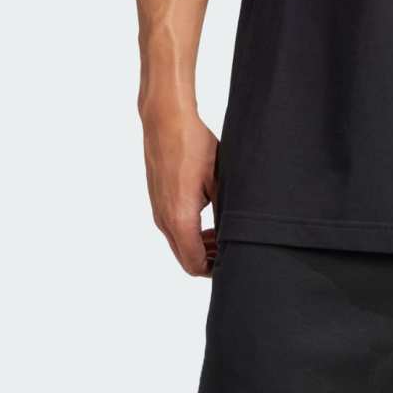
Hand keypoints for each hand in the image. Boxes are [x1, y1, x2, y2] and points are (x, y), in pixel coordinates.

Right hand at [141, 108, 219, 275]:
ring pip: (178, 244)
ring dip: (199, 246)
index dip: (214, 270)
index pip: (194, 264)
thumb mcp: (218, 180)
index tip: (233, 262)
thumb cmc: (193, 146)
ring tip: (221, 234)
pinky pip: (172, 229)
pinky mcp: (158, 201)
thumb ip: (224, 212)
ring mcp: (158, 211)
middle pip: (185, 259)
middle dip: (209, 259)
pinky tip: (208, 219)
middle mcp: (164, 220)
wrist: (166, 121)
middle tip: (231, 248)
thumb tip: (234, 234)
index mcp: (179, 219)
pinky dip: (189, 233)